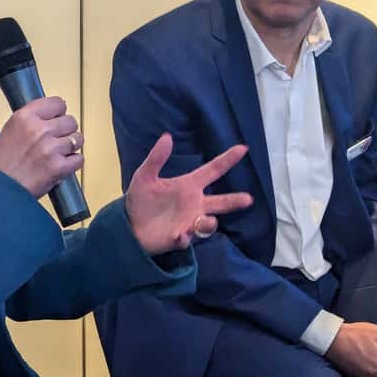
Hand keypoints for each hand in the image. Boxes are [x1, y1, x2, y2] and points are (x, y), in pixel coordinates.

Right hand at [0, 97, 83, 197]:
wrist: (2, 188)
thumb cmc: (5, 162)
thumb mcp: (11, 129)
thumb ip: (32, 119)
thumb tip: (54, 115)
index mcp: (25, 117)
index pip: (58, 103)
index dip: (59, 113)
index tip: (56, 120)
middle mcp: (39, 129)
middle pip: (71, 121)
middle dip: (66, 131)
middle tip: (56, 141)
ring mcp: (50, 148)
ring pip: (77, 139)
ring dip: (71, 147)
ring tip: (58, 154)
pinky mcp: (59, 166)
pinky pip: (79, 158)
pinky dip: (73, 163)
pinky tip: (62, 165)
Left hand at [124, 134, 252, 254]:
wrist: (128, 225)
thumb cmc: (140, 199)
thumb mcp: (144, 176)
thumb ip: (156, 158)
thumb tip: (167, 137)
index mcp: (188, 185)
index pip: (212, 170)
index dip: (227, 159)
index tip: (243, 148)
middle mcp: (194, 203)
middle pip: (220, 201)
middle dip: (234, 201)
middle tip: (248, 199)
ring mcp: (188, 221)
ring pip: (208, 223)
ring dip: (208, 222)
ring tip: (206, 220)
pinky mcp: (179, 237)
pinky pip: (186, 239)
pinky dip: (183, 238)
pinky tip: (178, 236)